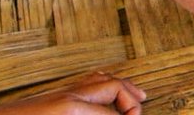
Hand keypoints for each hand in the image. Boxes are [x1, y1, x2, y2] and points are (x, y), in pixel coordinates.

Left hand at [0, 73, 145, 114]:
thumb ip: (93, 114)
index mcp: (73, 107)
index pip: (113, 111)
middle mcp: (70, 96)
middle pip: (113, 87)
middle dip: (131, 99)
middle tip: (138, 112)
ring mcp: (62, 93)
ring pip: (101, 81)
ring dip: (122, 87)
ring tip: (138, 96)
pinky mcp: (55, 97)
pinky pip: (87, 82)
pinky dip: (104, 82)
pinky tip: (107, 89)